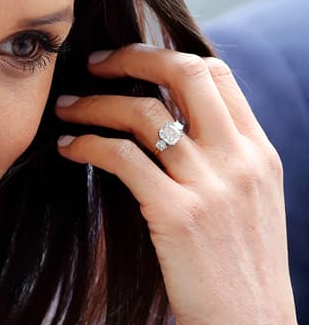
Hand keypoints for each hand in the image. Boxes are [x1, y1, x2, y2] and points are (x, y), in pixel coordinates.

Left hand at [55, 44, 297, 324]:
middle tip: (93, 64)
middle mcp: (241, 159)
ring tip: (65, 109)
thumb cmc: (237, 269)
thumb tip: (168, 117)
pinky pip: (121, 156)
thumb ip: (219, 156)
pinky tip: (67, 148)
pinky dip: (86, 144)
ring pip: (143, 112)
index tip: (128, 60)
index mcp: (259, 152)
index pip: (217, 72)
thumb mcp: (248, 201)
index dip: (166, 55)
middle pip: (184, 73)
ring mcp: (211, 186)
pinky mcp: (178, 215)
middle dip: (131, 58)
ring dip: (94, 104)